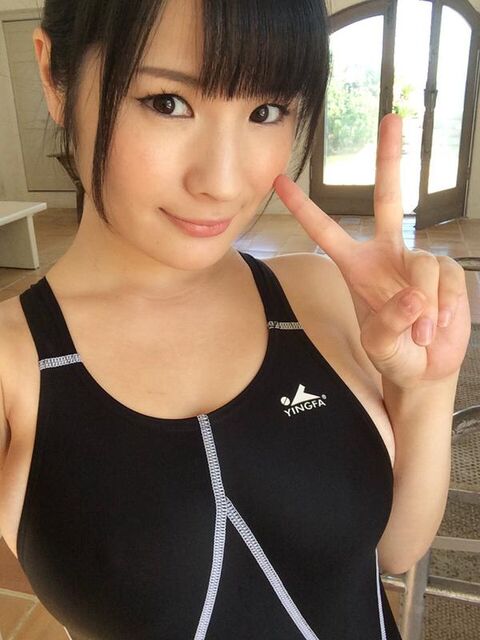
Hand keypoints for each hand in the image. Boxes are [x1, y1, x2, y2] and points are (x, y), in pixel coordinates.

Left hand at [273, 113, 470, 388]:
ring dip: (425, 304)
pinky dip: (444, 305)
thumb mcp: (380, 346)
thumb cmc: (393, 354)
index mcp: (356, 267)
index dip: (304, 208)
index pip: (326, 232)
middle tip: (390, 118)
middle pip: (387, 199)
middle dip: (389, 159)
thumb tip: (413, 296)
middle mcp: (386, 254)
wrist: (426, 369)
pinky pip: (447, 277)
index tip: (280, 180)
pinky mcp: (446, 271)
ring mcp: (417, 260)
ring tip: (421, 333)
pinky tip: (437, 324)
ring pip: (423, 262)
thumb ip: (390, 323)